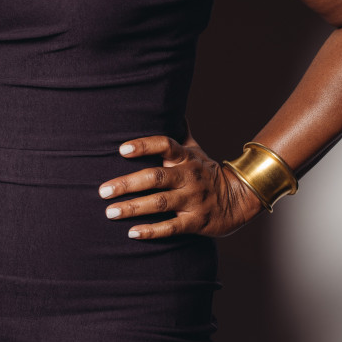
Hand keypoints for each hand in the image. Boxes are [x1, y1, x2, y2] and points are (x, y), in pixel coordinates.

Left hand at [97, 124, 264, 237]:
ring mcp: (193, 200)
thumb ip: (178, 134)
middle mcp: (189, 177)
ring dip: (133, 208)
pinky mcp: (195, 222)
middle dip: (127, 184)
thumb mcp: (195, 150)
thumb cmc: (206, 172)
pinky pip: (171, 227)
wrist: (238, 199)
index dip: (144, 146)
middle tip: (103, 191)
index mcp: (186, 157)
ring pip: (160, 203)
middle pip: (156, 177)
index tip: (122, 149)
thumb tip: (169, 109)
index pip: (165, 145)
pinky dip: (151, 231)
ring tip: (110, 212)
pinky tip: (132, 232)